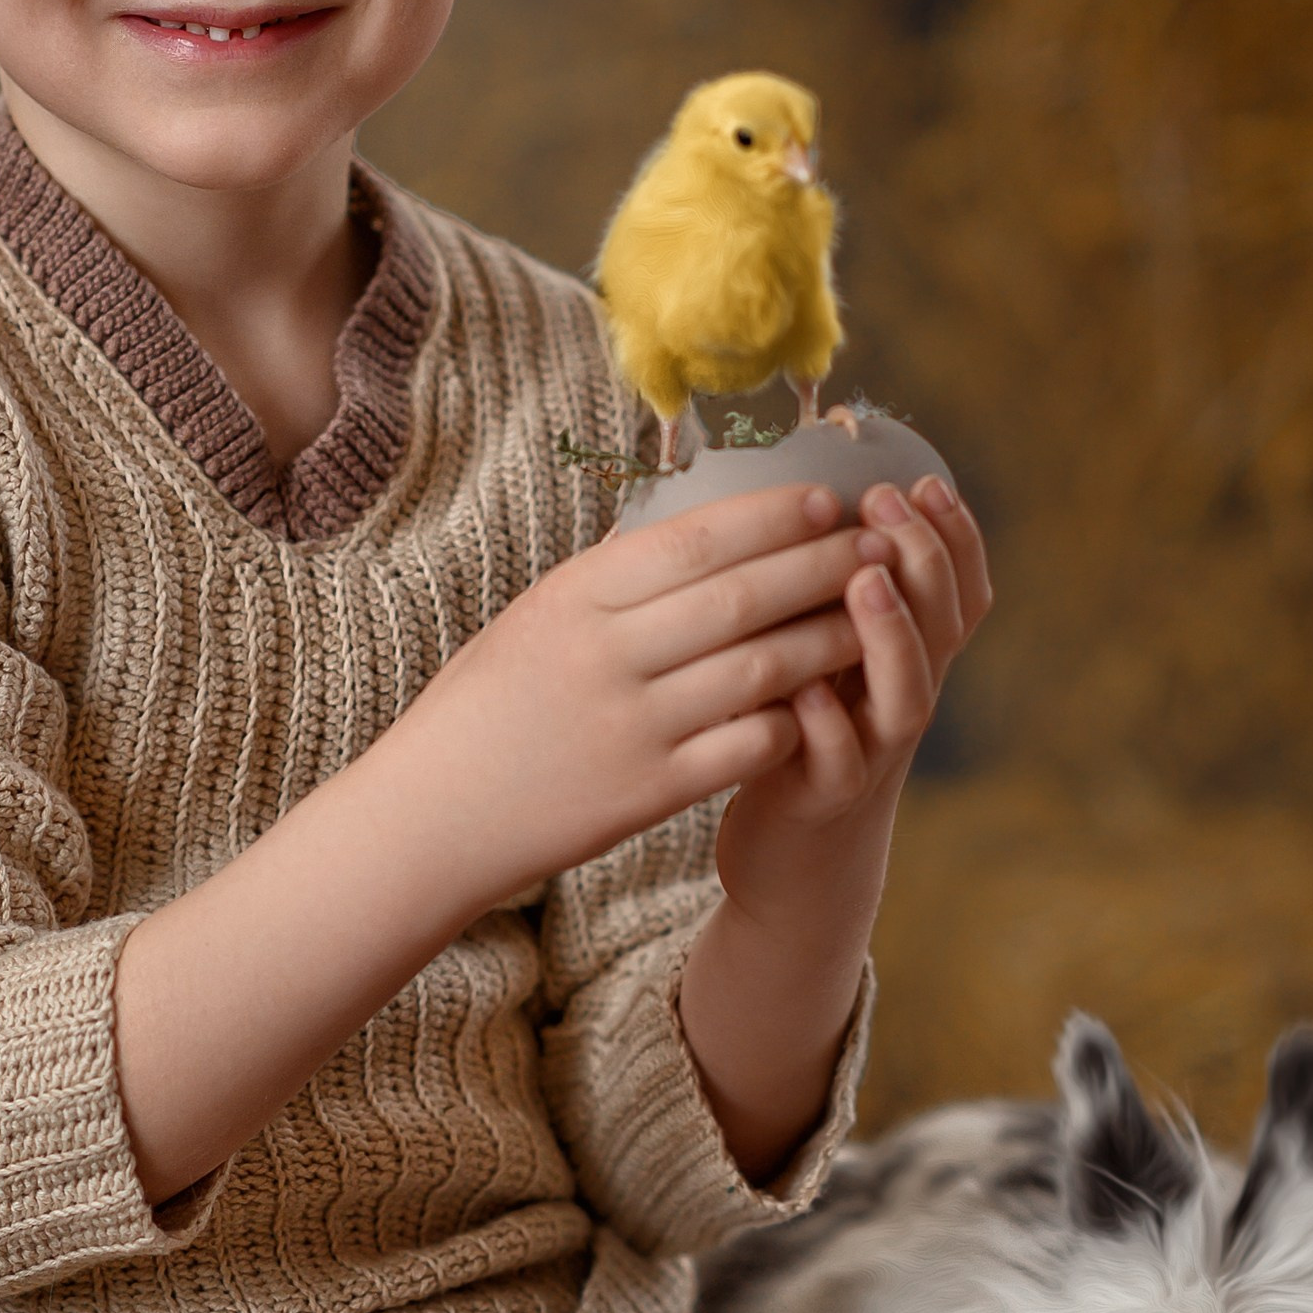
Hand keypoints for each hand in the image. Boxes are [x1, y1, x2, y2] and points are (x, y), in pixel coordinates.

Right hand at [381, 482, 873, 922]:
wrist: (433, 814)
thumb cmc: (484, 707)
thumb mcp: (535, 619)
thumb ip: (613, 584)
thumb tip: (701, 531)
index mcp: (574, 599)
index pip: (693, 541)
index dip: (771, 517)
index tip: (828, 497)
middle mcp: (605, 656)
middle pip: (740, 598)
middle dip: (821, 566)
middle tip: (879, 544)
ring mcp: (630, 726)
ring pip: (759, 671)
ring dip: (827, 640)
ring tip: (872, 618)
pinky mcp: (648, 793)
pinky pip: (746, 747)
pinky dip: (792, 720)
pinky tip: (823, 703)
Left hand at [680, 473, 989, 1182]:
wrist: (792, 858)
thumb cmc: (797, 734)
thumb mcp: (822, 655)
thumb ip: (827, 593)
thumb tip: (803, 495)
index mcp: (904, 657)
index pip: (956, 589)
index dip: (954, 537)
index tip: (926, 480)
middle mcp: (903, 699)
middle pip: (942, 627)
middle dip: (923, 561)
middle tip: (890, 507)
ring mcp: (873, 752)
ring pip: (905, 694)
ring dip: (889, 634)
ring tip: (865, 581)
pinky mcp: (826, 799)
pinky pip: (840, 762)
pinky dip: (825, 725)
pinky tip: (803, 690)